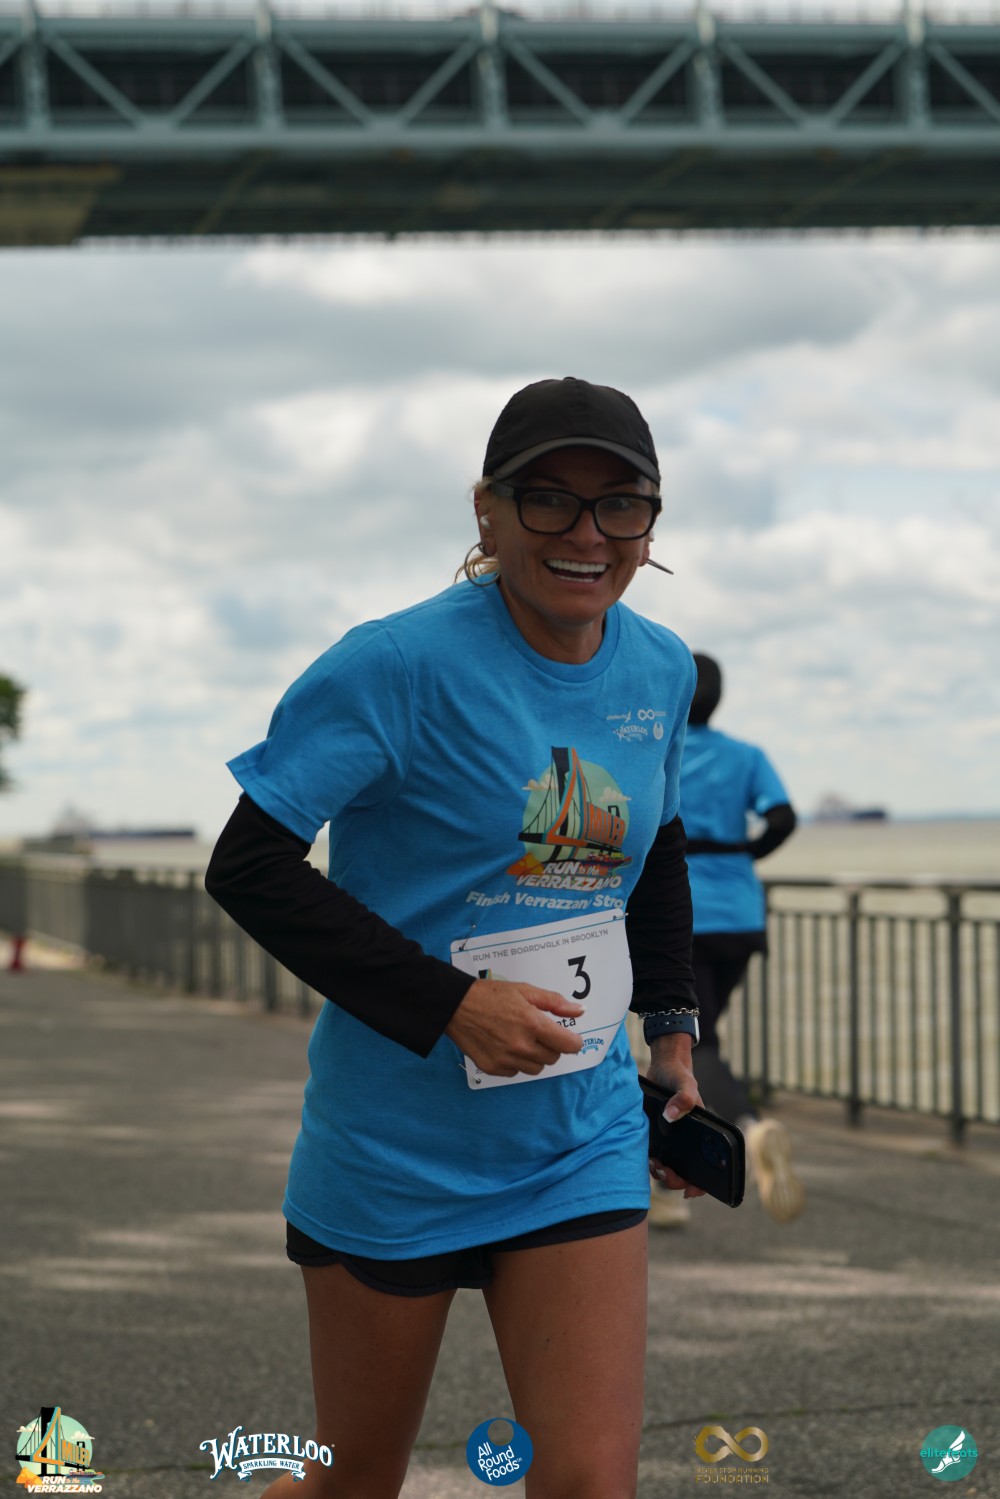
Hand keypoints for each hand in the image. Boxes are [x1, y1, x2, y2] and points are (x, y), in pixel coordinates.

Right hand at [445, 978, 584, 1076]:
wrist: (456, 1005)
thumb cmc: (491, 995)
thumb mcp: (525, 991)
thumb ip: (555, 1003)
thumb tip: (579, 1011)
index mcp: (533, 1024)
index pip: (568, 1045)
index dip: (572, 1041)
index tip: (569, 1037)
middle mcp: (522, 1046)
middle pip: (553, 1057)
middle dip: (551, 1045)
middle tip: (537, 1031)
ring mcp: (507, 1060)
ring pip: (536, 1068)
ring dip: (534, 1056)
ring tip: (520, 1038)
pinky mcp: (493, 1068)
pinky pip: (516, 1072)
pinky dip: (516, 1062)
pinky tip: (505, 1045)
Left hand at [647, 1032, 706, 1198]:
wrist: (662, 1066)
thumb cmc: (679, 1076)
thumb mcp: (685, 1084)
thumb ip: (683, 1097)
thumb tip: (671, 1116)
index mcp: (701, 1135)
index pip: (707, 1167)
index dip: (700, 1185)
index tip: (688, 1191)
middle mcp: (687, 1141)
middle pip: (685, 1174)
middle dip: (675, 1180)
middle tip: (664, 1172)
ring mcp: (672, 1140)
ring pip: (669, 1168)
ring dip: (661, 1174)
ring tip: (653, 1165)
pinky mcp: (657, 1136)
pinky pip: (655, 1156)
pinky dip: (650, 1162)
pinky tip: (646, 1157)